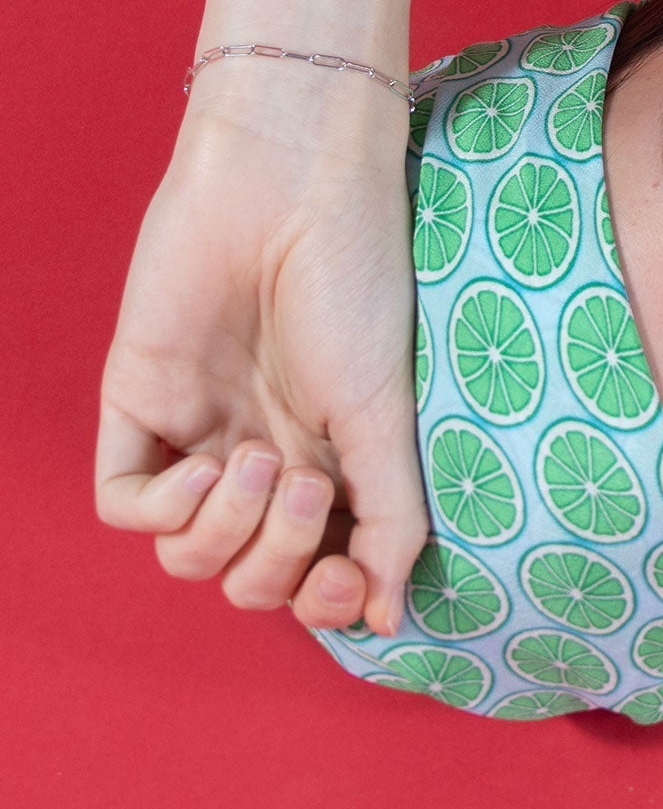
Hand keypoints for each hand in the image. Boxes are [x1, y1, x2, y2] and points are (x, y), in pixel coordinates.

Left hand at [95, 103, 429, 637]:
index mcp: (327, 456)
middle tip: (307, 486)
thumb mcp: (387, 411)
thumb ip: (391, 517)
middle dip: (280, 561)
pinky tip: (207, 465)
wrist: (291, 189)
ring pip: (186, 555)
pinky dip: (165, 510)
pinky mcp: (138, 402)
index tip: (350, 580)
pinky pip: (125, 504)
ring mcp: (197, 431)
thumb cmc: (354, 282)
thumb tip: (387, 619)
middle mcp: (261, 453)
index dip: (324, 600)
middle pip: (249, 576)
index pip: (312, 572)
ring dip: (226, 533)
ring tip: (256, 462)